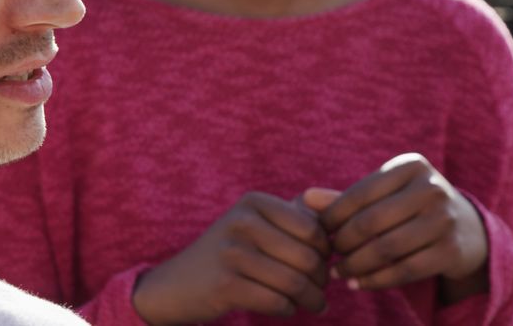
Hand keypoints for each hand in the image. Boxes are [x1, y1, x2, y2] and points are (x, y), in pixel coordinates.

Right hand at [132, 192, 330, 324]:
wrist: (176, 285)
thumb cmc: (229, 254)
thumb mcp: (255, 223)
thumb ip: (294, 212)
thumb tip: (336, 204)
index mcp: (254, 202)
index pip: (313, 228)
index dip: (326, 251)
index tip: (323, 265)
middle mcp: (241, 222)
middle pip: (307, 257)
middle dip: (322, 280)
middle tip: (321, 291)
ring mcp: (231, 253)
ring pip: (295, 282)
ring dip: (311, 299)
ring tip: (315, 304)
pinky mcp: (225, 285)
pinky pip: (277, 302)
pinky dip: (289, 309)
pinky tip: (287, 308)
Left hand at [307, 153, 487, 300]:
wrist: (467, 230)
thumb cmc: (412, 207)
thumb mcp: (385, 194)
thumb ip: (346, 198)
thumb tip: (304, 198)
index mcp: (411, 166)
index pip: (360, 193)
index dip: (333, 216)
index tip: (319, 233)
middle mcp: (431, 188)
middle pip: (371, 222)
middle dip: (343, 243)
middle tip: (328, 257)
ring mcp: (445, 219)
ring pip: (386, 248)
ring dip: (356, 265)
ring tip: (339, 273)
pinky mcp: (451, 250)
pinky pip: (404, 270)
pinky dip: (376, 280)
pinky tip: (359, 283)